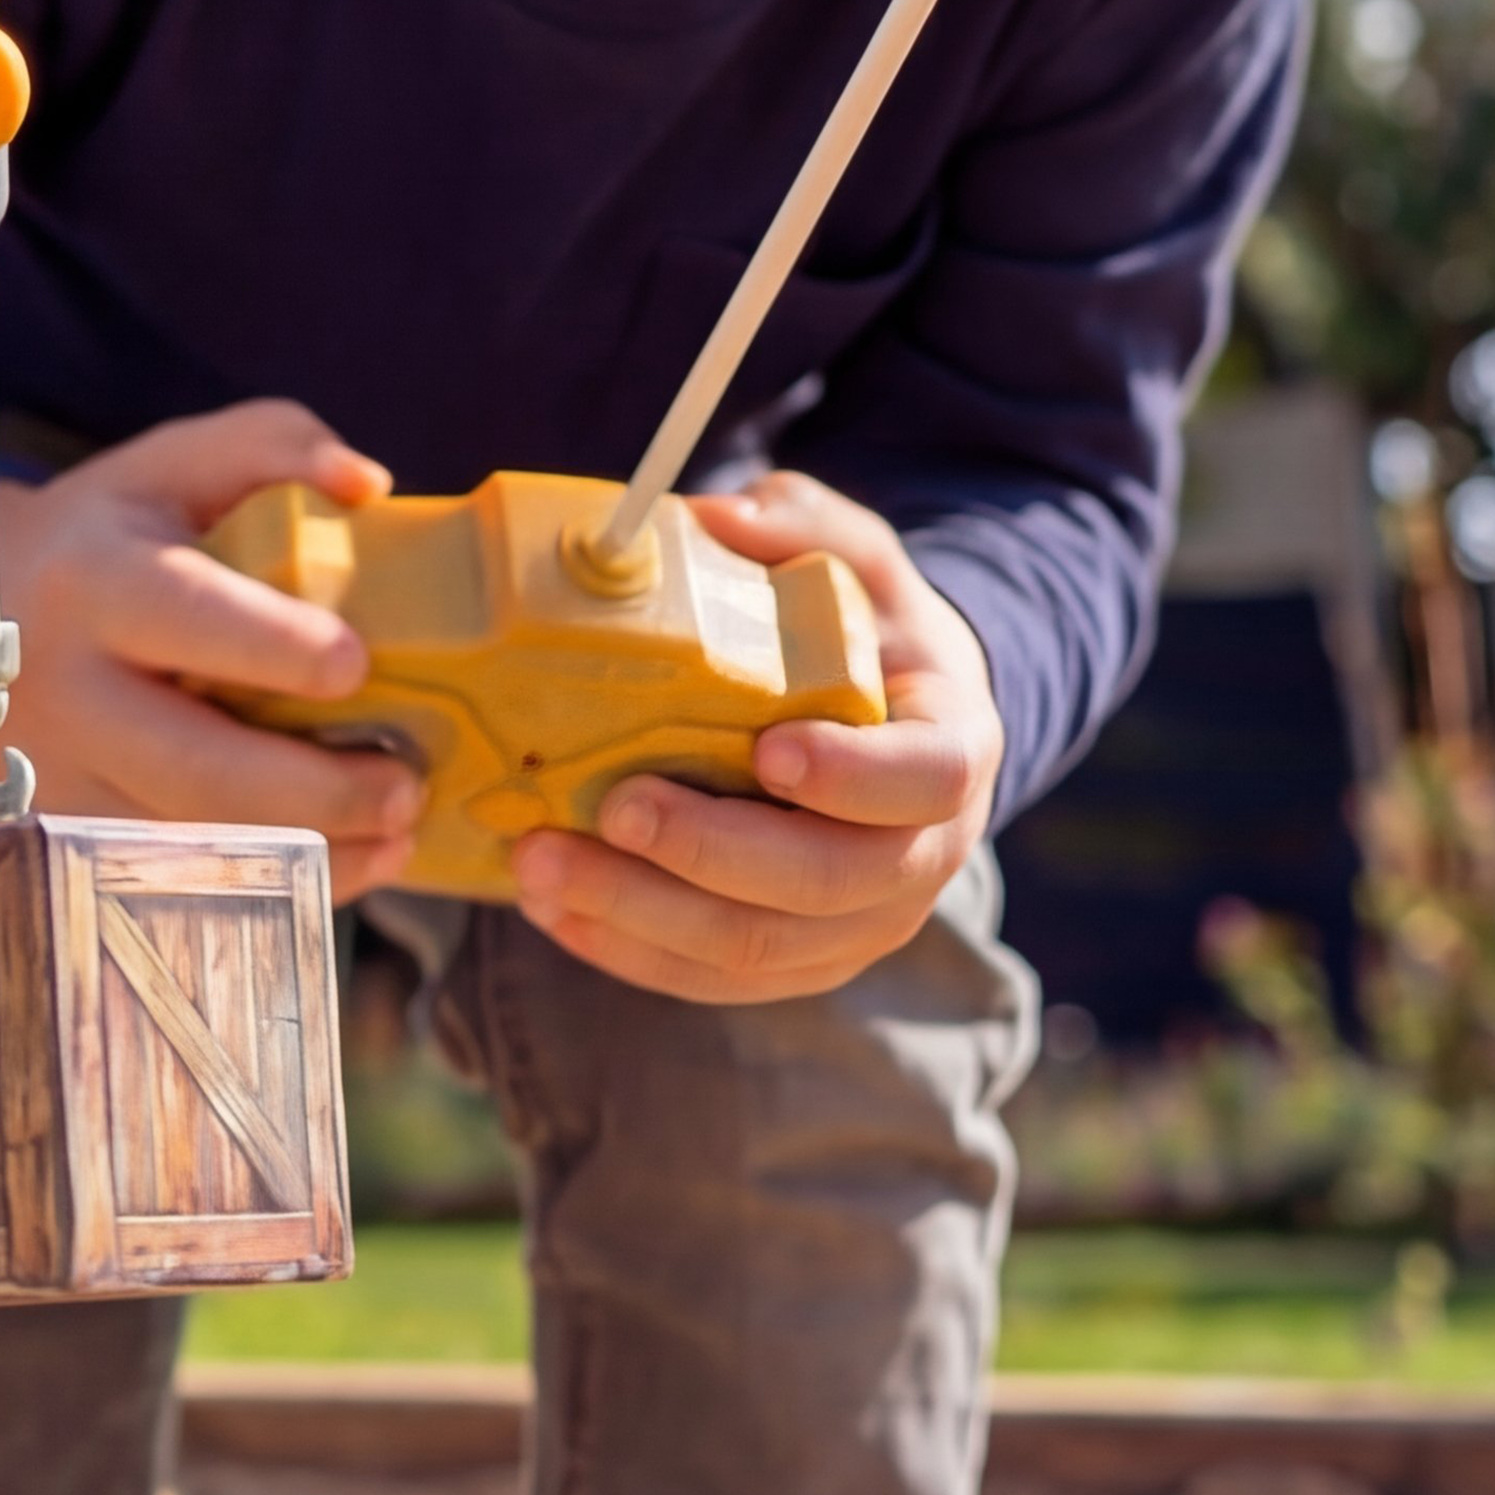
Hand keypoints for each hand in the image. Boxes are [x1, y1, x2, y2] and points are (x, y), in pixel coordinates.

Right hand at [0, 401, 423, 897]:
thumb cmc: (109, 533)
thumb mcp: (173, 462)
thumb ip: (273, 444)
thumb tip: (366, 487)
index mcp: (94, 580)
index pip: (183, 618)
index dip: (272, 648)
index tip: (355, 664)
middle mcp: (66, 688)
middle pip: (192, 765)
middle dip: (312, 788)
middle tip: (404, 783)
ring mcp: (61, 773)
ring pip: (189, 839)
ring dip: (309, 846)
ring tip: (396, 825)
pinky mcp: (70, 829)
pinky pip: (177, 874)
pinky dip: (273, 877)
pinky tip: (349, 857)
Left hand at [511, 471, 1004, 1003]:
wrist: (886, 735)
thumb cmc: (866, 643)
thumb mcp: (859, 568)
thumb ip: (805, 532)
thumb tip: (718, 515)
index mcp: (954, 751)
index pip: (927, 779)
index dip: (853, 776)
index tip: (769, 749)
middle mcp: (921, 859)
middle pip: (824, 884)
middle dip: (707, 853)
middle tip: (612, 806)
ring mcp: (857, 927)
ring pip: (751, 948)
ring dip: (637, 912)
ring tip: (540, 861)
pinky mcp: (792, 965)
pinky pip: (706, 979)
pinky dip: (622, 950)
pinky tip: (550, 908)